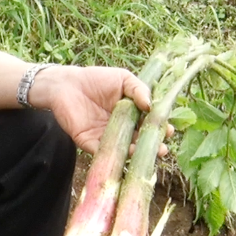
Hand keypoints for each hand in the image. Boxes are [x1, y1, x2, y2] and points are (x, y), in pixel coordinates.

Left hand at [30, 65, 171, 155]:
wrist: (66, 84)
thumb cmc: (96, 79)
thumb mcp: (122, 79)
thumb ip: (138, 89)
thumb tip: (151, 105)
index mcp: (132, 114)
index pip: (149, 125)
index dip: (160, 129)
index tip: (169, 130)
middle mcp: (122, 129)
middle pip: (140, 141)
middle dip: (152, 146)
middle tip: (161, 148)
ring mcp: (106, 137)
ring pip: (124, 150)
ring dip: (136, 153)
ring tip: (146, 152)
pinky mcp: (90, 143)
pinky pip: (103, 153)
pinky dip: (114, 156)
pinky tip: (125, 155)